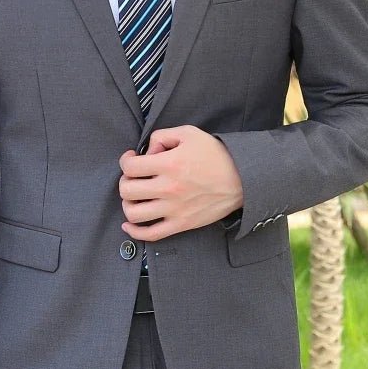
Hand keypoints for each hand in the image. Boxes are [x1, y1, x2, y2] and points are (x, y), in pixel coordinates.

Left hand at [117, 125, 243, 241]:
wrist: (242, 178)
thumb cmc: (216, 154)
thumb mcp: (189, 133)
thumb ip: (162, 136)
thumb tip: (147, 152)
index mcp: (170, 164)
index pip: (130, 167)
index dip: (125, 161)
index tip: (131, 159)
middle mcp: (169, 188)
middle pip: (127, 190)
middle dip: (125, 181)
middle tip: (134, 177)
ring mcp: (174, 209)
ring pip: (134, 213)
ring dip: (128, 204)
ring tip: (135, 197)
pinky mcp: (181, 224)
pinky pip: (151, 234)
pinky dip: (135, 232)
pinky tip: (129, 225)